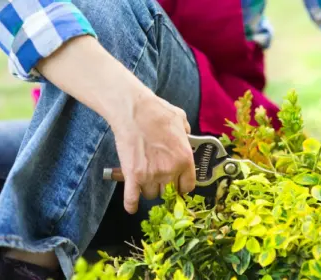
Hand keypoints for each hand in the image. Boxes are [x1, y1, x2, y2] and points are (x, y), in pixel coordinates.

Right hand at [36, 36, 195, 213]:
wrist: (134, 110)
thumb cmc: (157, 112)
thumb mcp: (181, 120)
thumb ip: (186, 132)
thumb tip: (186, 135)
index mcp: (185, 159)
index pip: (188, 186)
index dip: (182, 187)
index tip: (179, 186)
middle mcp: (170, 170)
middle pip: (170, 193)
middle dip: (166, 189)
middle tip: (160, 181)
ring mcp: (151, 175)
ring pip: (152, 195)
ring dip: (149, 190)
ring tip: (145, 182)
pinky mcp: (133, 176)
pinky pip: (132, 198)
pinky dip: (131, 205)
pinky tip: (131, 207)